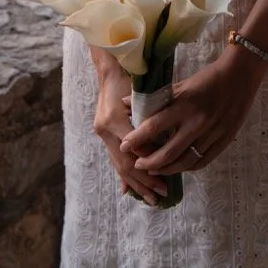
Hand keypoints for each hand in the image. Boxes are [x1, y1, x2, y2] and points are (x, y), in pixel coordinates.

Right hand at [92, 64, 168, 205]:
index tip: (165, 178)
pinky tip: (128, 190)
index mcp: (114, 119)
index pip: (134, 150)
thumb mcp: (143, 96)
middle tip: (161, 194)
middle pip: (125, 162)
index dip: (149, 165)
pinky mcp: (104, 134)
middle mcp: (105, 128)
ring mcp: (102, 132)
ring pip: (119, 164)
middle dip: (144, 181)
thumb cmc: (132, 78)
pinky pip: (114, 159)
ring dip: (135, 183)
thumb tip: (163, 147)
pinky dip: (123, 174)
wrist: (111, 69)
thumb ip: (150, 120)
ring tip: (151, 198)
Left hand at [118, 45, 266, 176]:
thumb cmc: (208, 78)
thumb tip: (127, 102)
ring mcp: (211, 134)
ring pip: (184, 162)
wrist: (241, 76)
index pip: (154, 126)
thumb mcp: (182, 84)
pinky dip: (187, 168)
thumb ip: (156, 98)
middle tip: (138, 164)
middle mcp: (196, 122)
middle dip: (149, 163)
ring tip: (154, 169)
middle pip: (168, 153)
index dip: (137, 139)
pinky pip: (202, 162)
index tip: (124, 146)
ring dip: (166, 169)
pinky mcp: (223, 141)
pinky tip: (178, 167)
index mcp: (184, 104)